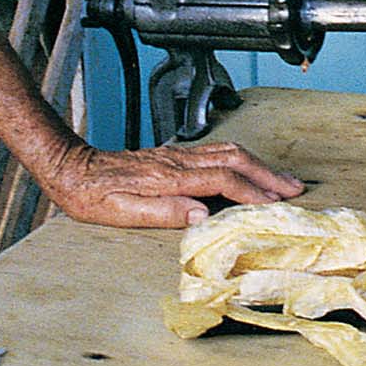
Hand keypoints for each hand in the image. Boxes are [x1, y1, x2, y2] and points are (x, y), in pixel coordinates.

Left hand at [43, 140, 304, 228]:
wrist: (72, 168)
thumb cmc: (92, 196)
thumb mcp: (120, 212)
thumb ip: (163, 212)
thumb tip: (201, 215)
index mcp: (168, 178)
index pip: (222, 181)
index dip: (251, 193)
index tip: (274, 206)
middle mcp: (177, 161)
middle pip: (234, 159)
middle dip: (267, 174)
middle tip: (294, 190)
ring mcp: (177, 154)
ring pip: (229, 151)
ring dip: (259, 165)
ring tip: (281, 180)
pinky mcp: (173, 154)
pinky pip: (216, 151)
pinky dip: (242, 160)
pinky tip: (249, 169)